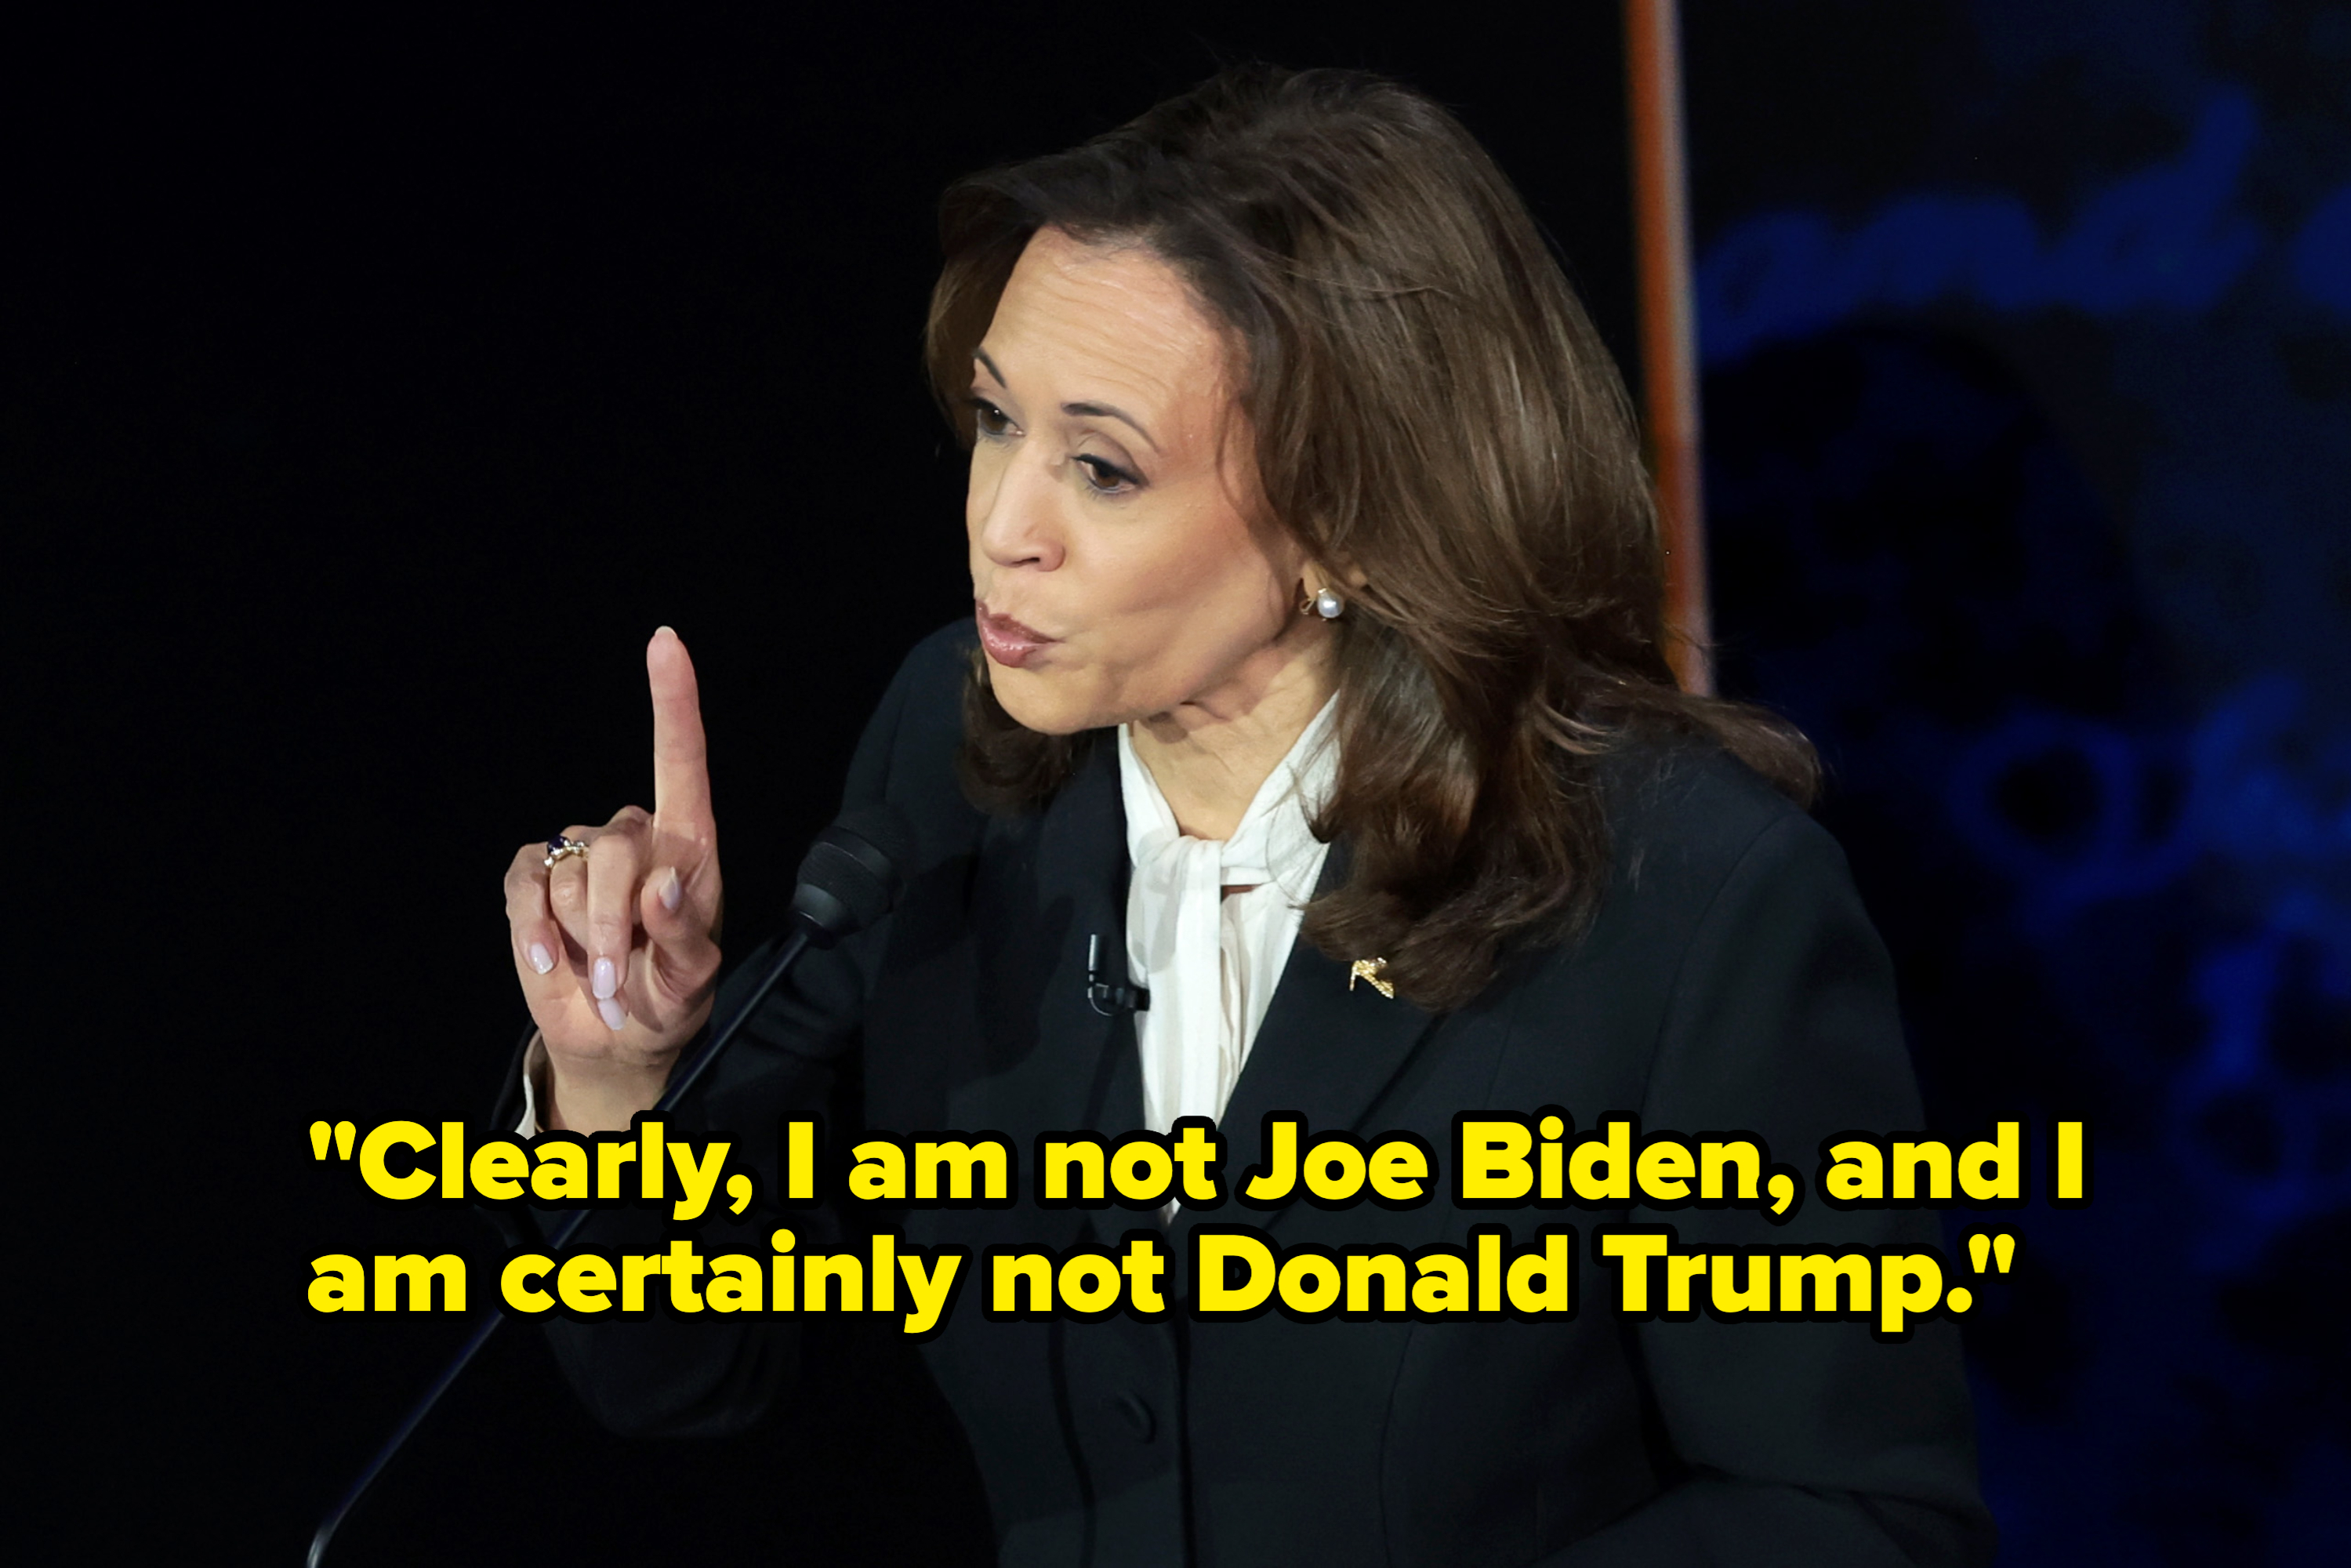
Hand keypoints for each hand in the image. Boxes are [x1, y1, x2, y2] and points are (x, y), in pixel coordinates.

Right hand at [502, 627, 720, 1130]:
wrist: (614, 1038)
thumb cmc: (667, 999)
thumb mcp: (691, 981)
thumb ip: (684, 937)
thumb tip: (664, 886)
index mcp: (688, 848)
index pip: (683, 763)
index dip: (674, 702)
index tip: (666, 643)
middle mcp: (636, 839)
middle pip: (615, 847)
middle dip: (611, 921)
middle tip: (621, 977)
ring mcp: (580, 855)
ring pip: (567, 872)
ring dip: (580, 936)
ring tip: (601, 974)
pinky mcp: (536, 878)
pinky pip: (526, 884)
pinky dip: (535, 930)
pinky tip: (552, 961)